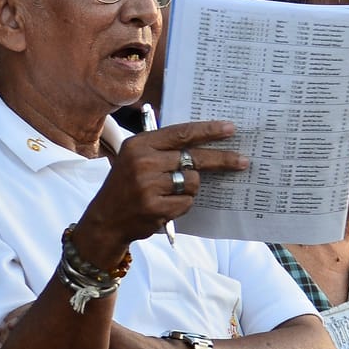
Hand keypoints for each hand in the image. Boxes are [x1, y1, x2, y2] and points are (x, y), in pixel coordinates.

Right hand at [86, 119, 244, 246]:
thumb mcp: (135, 157)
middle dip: (222, 160)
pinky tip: (165, 206)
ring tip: (170, 193)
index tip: (230, 129)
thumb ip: (162, 147)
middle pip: (194, 158)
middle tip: (243, 162)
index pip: (181, 133)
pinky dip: (181, 205)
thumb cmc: (125, 186)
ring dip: (188, 189)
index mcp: (139, 144)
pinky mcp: (155, 207)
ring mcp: (148, 185)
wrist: (106, 219)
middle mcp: (143, 162)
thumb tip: (200, 140)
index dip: (208, 131)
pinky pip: (186, 203)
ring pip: (192, 182)